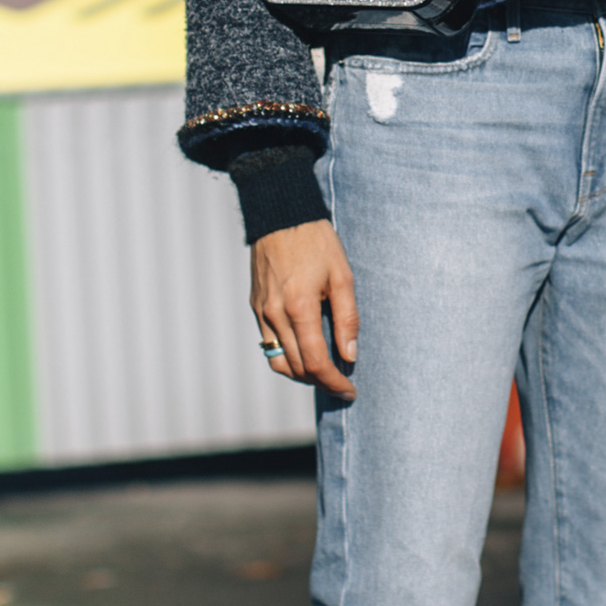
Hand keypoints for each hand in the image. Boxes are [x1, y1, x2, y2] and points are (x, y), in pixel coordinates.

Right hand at [252, 220, 358, 397]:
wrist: (281, 215)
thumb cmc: (316, 242)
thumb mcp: (343, 276)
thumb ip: (348, 318)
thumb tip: (349, 355)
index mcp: (299, 308)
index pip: (316, 362)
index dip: (334, 382)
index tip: (349, 390)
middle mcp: (275, 315)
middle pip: (296, 367)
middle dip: (320, 381)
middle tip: (342, 383)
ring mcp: (261, 311)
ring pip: (278, 361)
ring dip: (301, 373)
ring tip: (324, 371)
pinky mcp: (255, 306)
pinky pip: (268, 343)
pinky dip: (287, 355)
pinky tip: (306, 349)